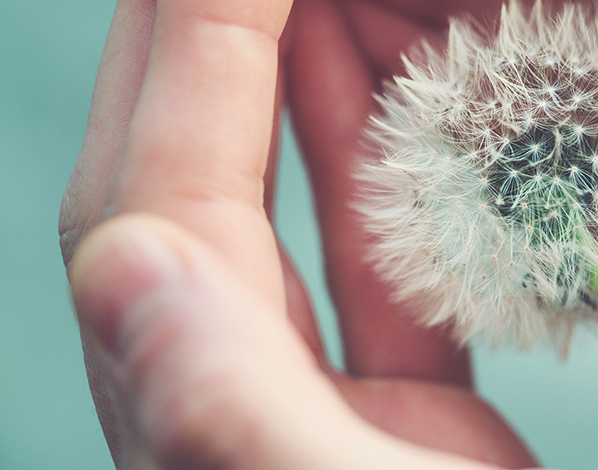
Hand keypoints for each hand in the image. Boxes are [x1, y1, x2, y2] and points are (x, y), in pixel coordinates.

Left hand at [61, 0, 534, 467]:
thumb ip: (222, 412)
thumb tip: (124, 262)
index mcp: (208, 420)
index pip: (177, 190)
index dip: (208, 43)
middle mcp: (236, 402)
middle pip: (186, 180)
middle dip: (204, 41)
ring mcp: (307, 404)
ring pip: (267, 214)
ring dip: (277, 90)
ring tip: (300, 0)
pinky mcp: (393, 416)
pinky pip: (362, 267)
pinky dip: (365, 179)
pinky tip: (384, 110)